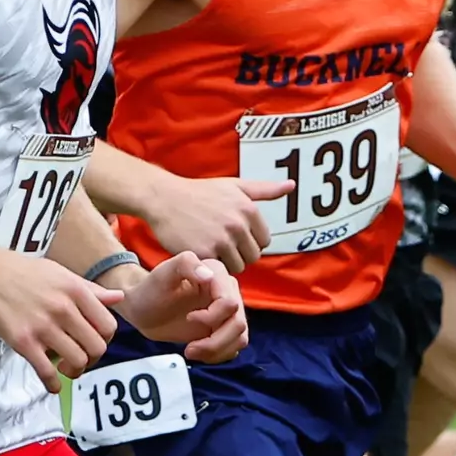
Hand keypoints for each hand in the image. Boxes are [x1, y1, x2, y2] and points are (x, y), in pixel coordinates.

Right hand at [0, 247, 121, 392]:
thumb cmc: (20, 270)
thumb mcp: (59, 273)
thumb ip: (90, 290)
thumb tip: (119, 298)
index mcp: (75, 290)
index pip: (108, 325)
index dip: (105, 339)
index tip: (94, 341)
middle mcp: (63, 308)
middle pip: (96, 347)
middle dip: (92, 357)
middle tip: (81, 356)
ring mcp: (43, 326)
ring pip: (77, 361)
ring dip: (75, 370)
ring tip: (66, 367)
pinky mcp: (23, 342)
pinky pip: (47, 372)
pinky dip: (53, 384)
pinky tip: (51, 383)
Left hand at [117, 251, 247, 362]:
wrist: (143, 308)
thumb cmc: (151, 289)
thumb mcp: (164, 273)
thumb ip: (186, 264)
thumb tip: (208, 276)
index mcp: (216, 273)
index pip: (230, 302)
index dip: (212, 317)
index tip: (189, 318)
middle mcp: (226, 291)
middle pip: (238, 323)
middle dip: (215, 341)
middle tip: (190, 348)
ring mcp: (226, 312)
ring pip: (240, 337)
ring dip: (216, 350)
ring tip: (191, 351)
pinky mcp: (223, 328)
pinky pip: (234, 346)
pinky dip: (218, 355)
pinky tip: (198, 352)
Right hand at [142, 174, 291, 273]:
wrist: (164, 198)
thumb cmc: (199, 192)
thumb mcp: (233, 185)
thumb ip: (264, 189)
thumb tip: (292, 185)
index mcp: (248, 209)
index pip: (264, 241)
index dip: (249, 240)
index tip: (233, 234)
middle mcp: (238, 224)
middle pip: (252, 256)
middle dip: (239, 253)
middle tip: (220, 242)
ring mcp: (221, 240)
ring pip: (237, 266)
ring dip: (225, 261)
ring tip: (210, 246)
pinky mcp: (204, 253)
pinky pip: (218, 270)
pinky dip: (210, 264)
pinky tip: (200, 250)